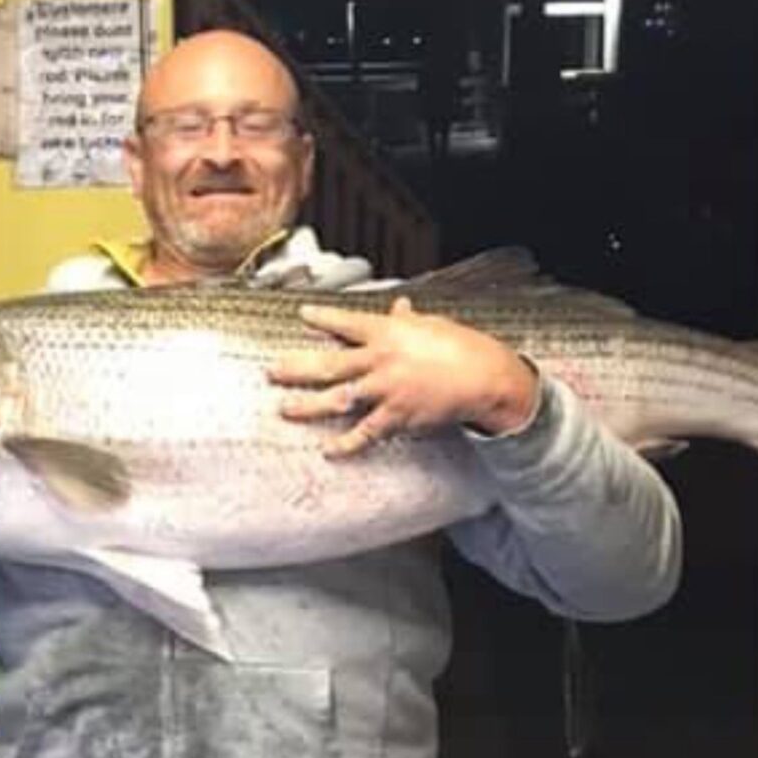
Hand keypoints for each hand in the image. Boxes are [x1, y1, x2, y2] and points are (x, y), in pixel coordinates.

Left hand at [268, 297, 539, 457]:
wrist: (485, 378)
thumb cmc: (460, 347)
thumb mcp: (432, 326)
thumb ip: (408, 319)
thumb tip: (399, 306)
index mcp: (387, 332)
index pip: (346, 323)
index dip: (322, 318)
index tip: (301, 315)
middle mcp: (380, 361)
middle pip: (329, 364)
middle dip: (297, 368)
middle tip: (272, 371)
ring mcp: (386, 390)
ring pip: (338, 399)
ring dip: (308, 405)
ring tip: (285, 408)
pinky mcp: (398, 416)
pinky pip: (366, 432)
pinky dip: (346, 444)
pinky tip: (328, 450)